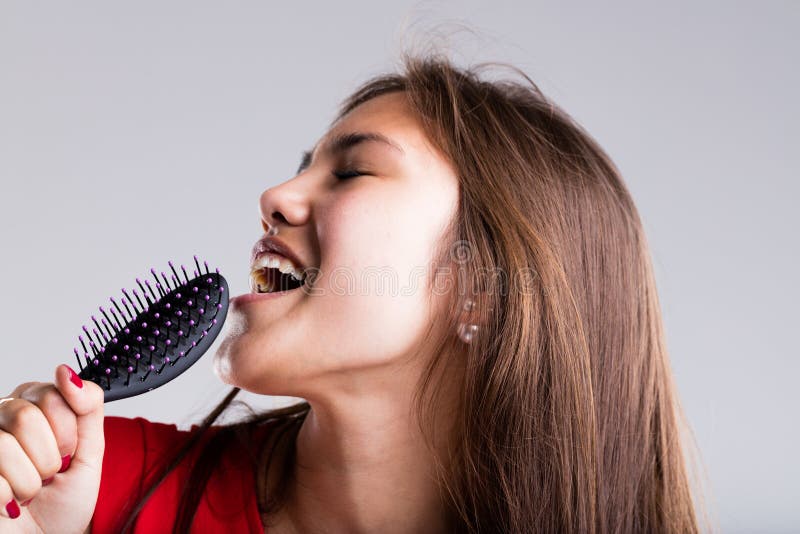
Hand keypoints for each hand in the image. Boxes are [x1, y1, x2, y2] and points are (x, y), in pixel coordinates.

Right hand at [0, 364, 104, 532]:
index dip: (68, 431)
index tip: (69, 452)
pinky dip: (8, 498)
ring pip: (3, 447)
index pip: (52, 394)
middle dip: (49, 456)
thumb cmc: (65, 500)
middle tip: (49, 473)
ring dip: (29, 480)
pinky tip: (9, 502)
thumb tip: (67, 372)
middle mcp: (0, 417)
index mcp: (32, 404)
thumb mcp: (91, 452)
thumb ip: (88, 408)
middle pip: (25, 417)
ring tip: (30, 490)